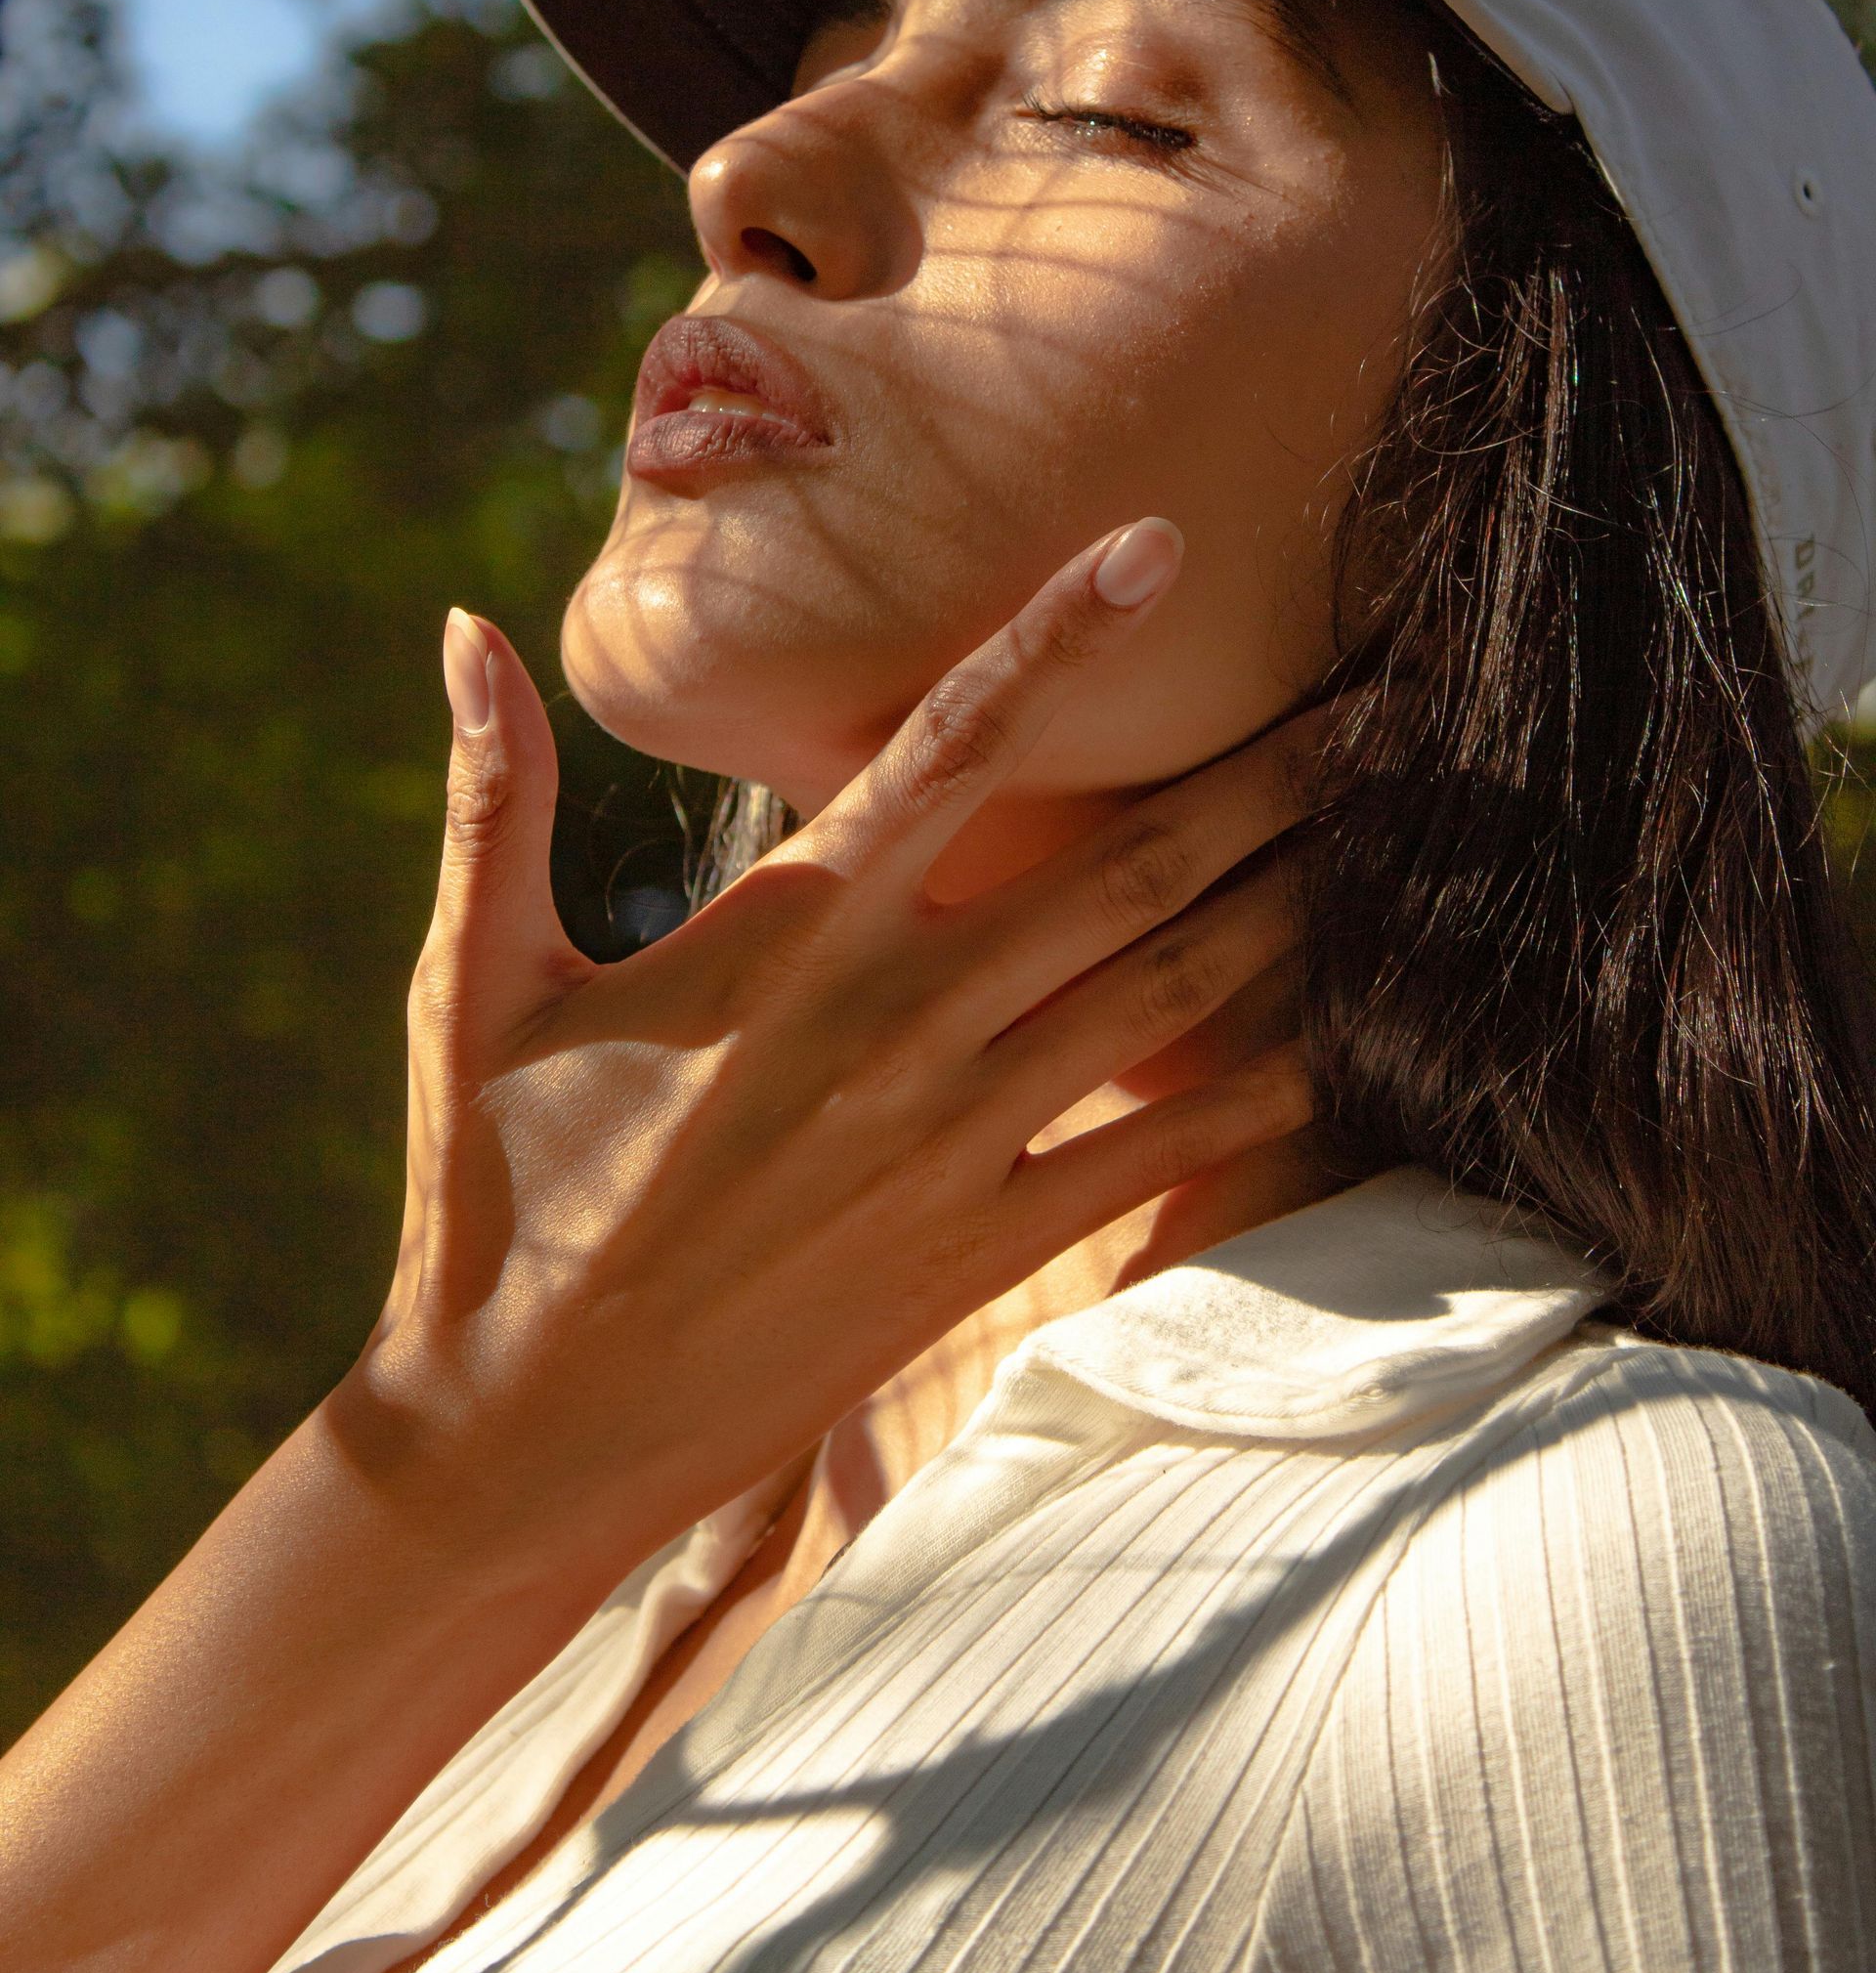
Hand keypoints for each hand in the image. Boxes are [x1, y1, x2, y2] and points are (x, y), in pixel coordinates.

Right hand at [344, 517, 1316, 1590]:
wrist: (527, 1427)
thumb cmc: (494, 1185)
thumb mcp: (476, 980)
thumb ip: (498, 796)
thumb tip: (462, 624)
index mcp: (787, 932)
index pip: (949, 743)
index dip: (1058, 635)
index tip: (1156, 544)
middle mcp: (898, 1019)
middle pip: (1124, 861)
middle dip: (1266, 769)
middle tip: (1384, 687)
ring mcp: (955, 1139)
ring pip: (1169, 987)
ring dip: (1295, 897)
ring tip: (1406, 821)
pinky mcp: (981, 1250)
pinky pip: (1158, 1156)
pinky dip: (1264, 1093)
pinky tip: (1355, 1038)